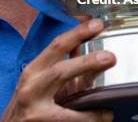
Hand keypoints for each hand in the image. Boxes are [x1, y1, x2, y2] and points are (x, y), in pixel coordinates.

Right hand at [0, 18, 114, 120]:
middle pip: (60, 68)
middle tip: (109, 57)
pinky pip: (71, 118)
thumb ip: (59, 65)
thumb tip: (81, 44)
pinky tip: (105, 114)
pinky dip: (91, 116)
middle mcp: (32, 84)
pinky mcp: (41, 121)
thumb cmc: (27, 105)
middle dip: (86, 61)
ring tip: (109, 93)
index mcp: (34, 70)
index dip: (77, 34)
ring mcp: (35, 105)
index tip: (97, 24)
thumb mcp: (40, 82)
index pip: (56, 46)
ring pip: (63, 91)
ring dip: (88, 90)